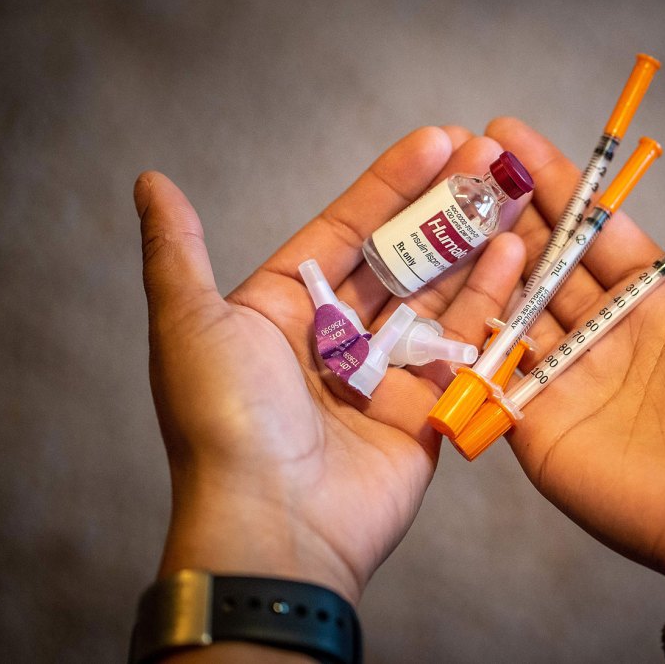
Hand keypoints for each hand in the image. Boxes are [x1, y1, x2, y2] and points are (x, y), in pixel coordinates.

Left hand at [134, 127, 528, 603]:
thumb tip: (151, 183)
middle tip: (488, 156)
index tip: (437, 140)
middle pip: (400, 258)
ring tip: (511, 192)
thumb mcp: (192, 323)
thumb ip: (178, 250)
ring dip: (473, 243)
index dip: (391, 185)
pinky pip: (463, 347)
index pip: (346, 231)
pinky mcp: (426, 411)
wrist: (275, 525)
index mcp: (283, 312)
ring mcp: (385, 375)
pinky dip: (490, 301)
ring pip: (438, 295)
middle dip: (443, 206)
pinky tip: (513, 252)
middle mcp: (336, 340)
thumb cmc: (227, 421)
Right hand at [485, 118, 664, 582]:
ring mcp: (570, 380)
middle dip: (504, 211)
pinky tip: (444, 288)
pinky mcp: (540, 426)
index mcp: (659, 301)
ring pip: (514, 308)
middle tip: (460, 162)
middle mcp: (608, 334)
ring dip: (481, 260)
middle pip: (546, 261)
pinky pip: (496, 372)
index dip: (555, 182)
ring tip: (443, 209)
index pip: (594, 228)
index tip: (509, 136)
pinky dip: (472, 333)